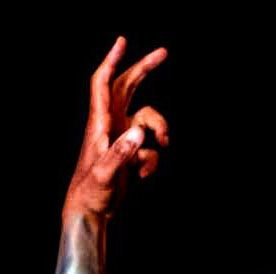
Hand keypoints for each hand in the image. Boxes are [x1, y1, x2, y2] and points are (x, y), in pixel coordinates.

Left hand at [62, 36, 168, 221]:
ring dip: (160, 131)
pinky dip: (152, 160)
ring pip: (149, 119)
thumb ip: (122, 152)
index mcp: (100, 122)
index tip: (123, 41)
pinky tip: (142, 175)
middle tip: (164, 52)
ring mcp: (122, 137)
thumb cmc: (92, 191)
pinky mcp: (130, 152)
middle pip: (129, 87)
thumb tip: (140, 133)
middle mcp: (111, 123)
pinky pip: (150, 148)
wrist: (92, 210)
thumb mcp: (106, 173)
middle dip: (145, 69)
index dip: (113, 61)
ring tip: (163, 145)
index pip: (104, 83)